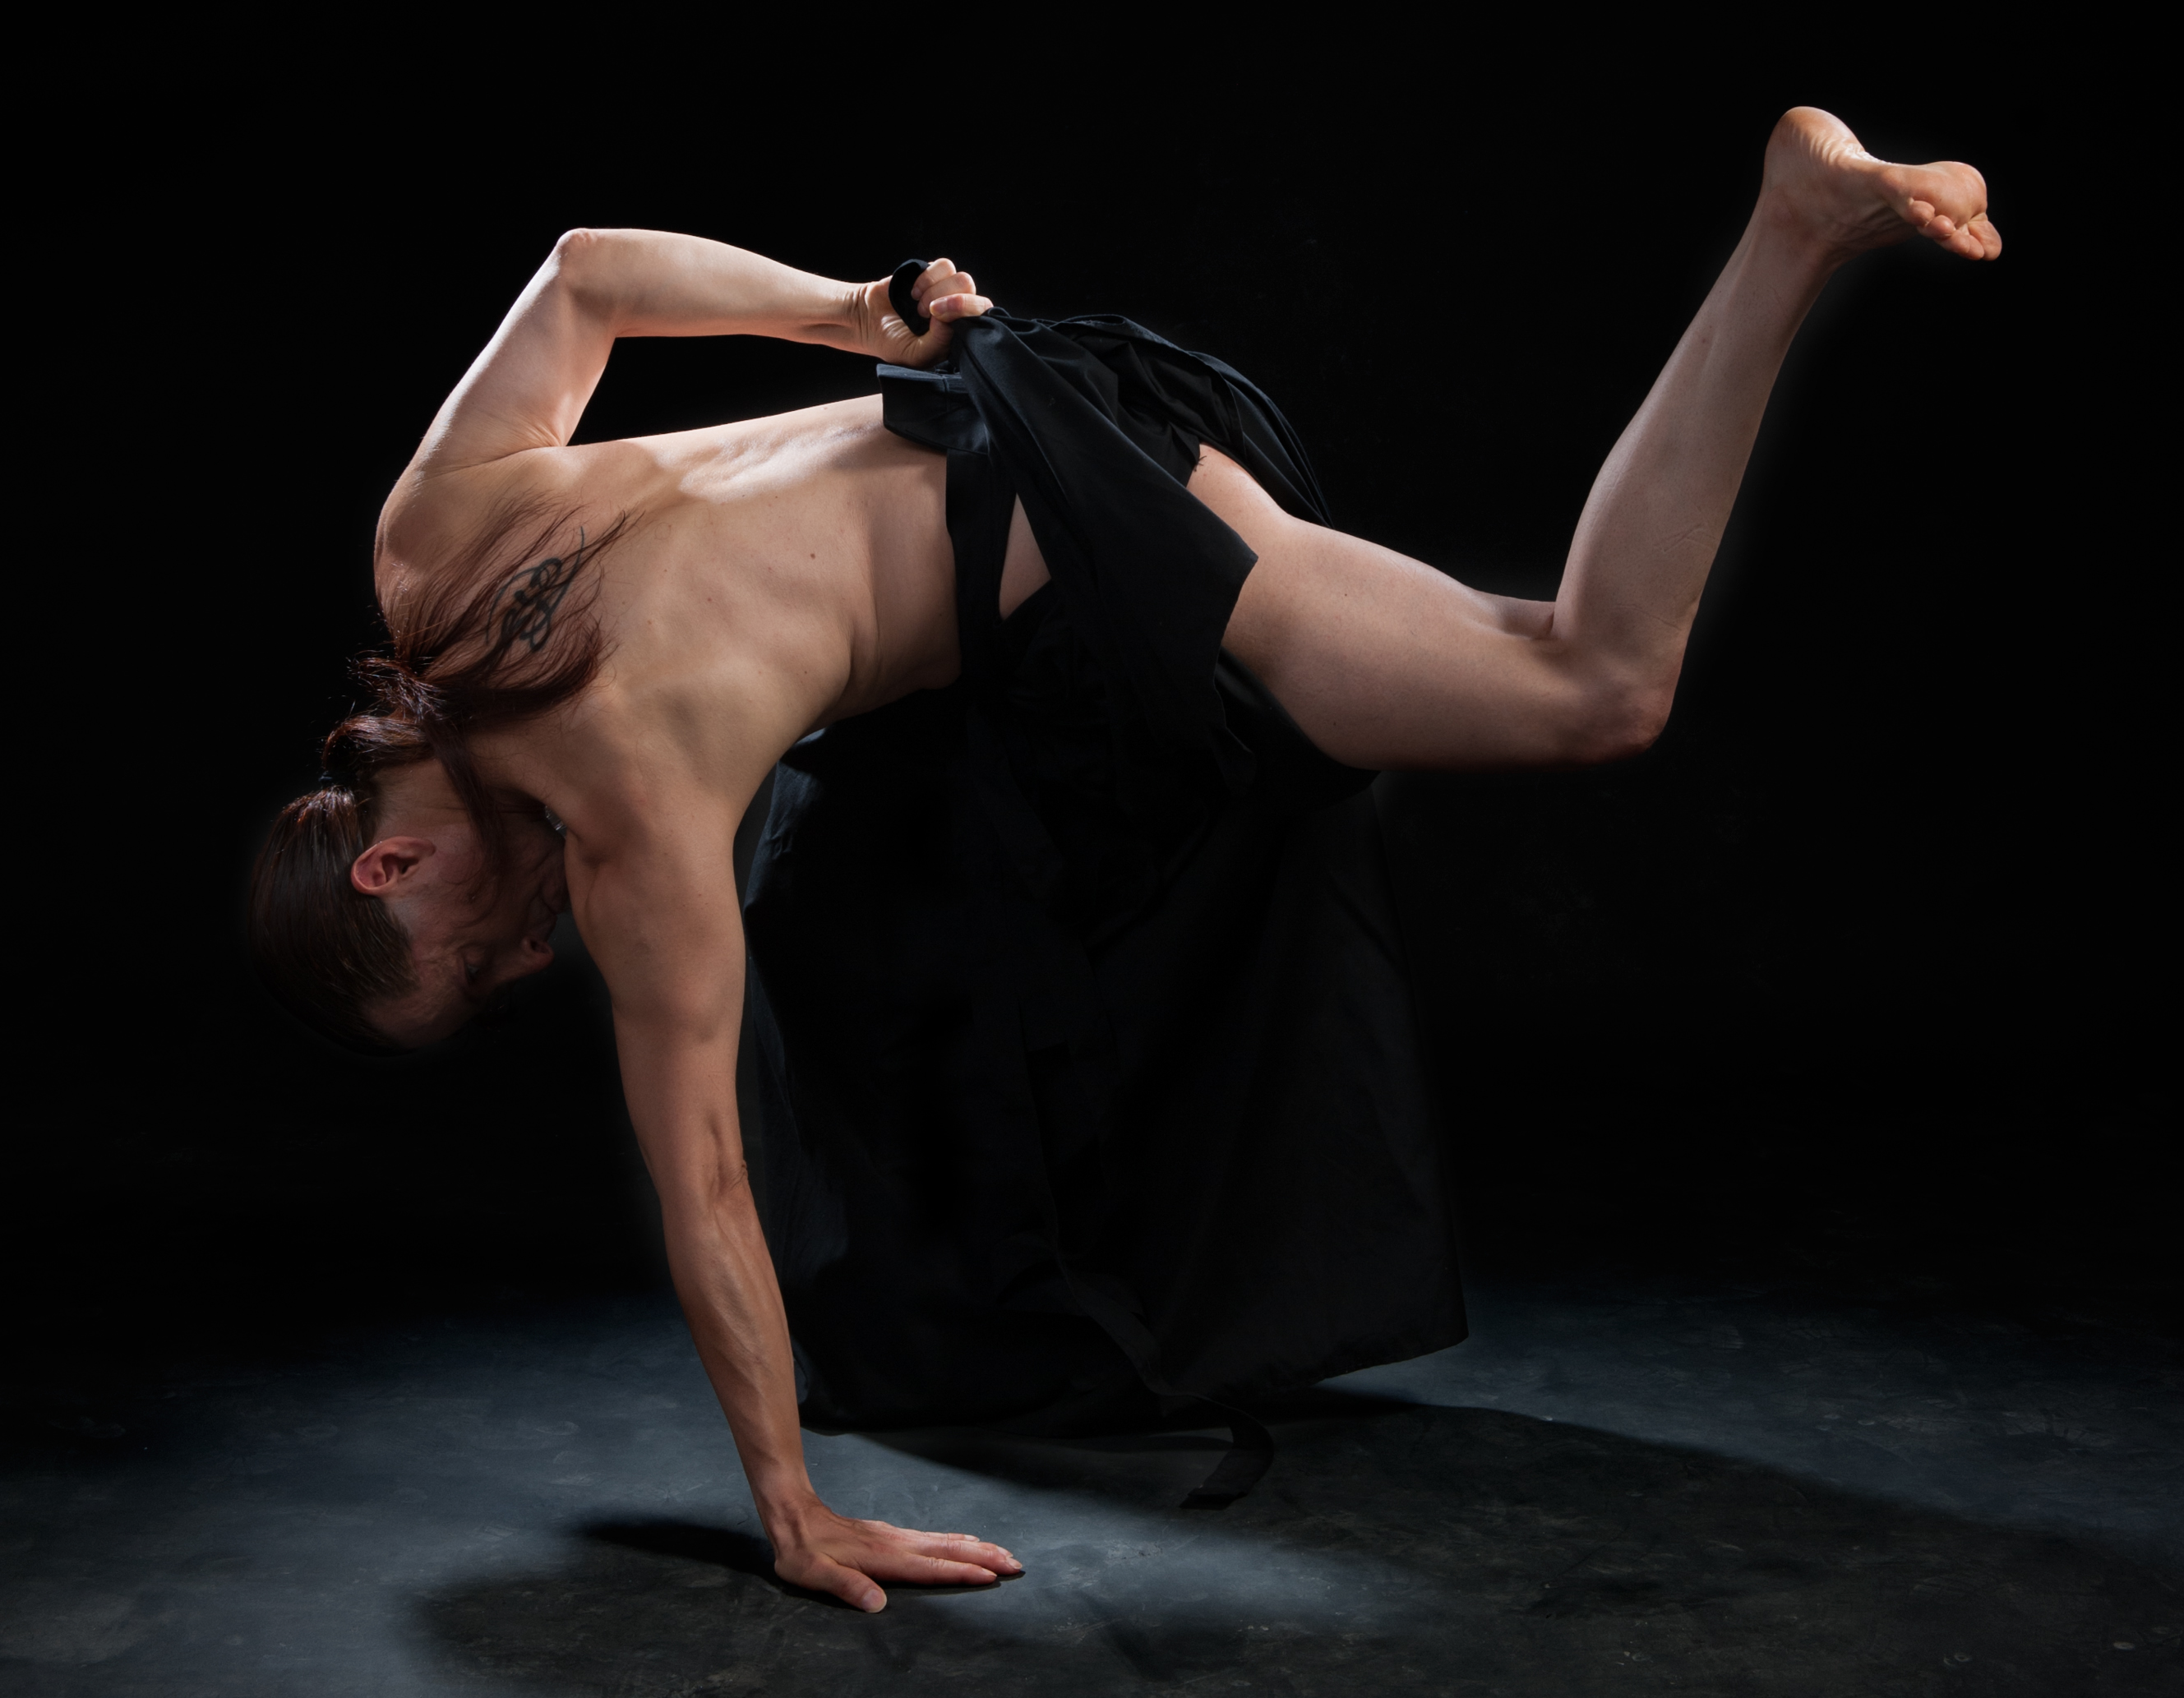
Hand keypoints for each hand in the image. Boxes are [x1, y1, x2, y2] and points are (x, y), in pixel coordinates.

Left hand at [767, 1495, 1022, 1610]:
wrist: (794, 1515)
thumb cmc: (802, 1550)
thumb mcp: (813, 1574)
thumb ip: (846, 1587)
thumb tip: (878, 1604)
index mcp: (882, 1557)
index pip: (929, 1567)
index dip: (961, 1572)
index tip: (990, 1576)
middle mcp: (895, 1543)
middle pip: (947, 1550)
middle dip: (983, 1557)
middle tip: (1015, 1563)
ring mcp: (895, 1536)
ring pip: (944, 1541)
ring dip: (976, 1548)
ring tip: (1002, 1553)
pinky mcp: (891, 1535)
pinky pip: (933, 1537)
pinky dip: (957, 1540)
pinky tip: (965, 1542)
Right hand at [848, 258, 991, 366]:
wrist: (865, 319)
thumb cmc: (893, 342)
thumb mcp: (917, 354)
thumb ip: (939, 343)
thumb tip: (950, 319)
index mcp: (959, 332)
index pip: (983, 317)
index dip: (964, 313)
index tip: (937, 318)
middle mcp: (957, 310)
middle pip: (976, 295)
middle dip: (954, 302)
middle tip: (928, 312)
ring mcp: (946, 290)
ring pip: (962, 279)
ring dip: (936, 292)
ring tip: (918, 306)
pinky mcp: (932, 273)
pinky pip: (943, 266)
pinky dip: (927, 279)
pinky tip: (914, 292)